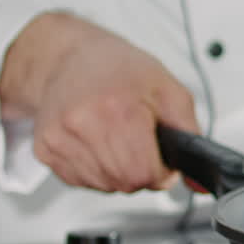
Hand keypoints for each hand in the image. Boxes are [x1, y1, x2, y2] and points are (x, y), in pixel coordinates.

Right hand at [0, 12, 200, 192]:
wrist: (67, 57)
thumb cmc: (118, 69)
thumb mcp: (168, 90)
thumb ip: (190, 134)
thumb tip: (199, 181)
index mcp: (118, 110)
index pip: (145, 174)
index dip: (160, 171)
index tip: (160, 157)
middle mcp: (84, 125)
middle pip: (125, 183)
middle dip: (141, 172)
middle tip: (140, 144)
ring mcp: (60, 139)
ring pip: (104, 186)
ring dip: (118, 172)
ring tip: (117, 138)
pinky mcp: (44, 150)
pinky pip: (81, 181)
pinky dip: (96, 170)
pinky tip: (96, 142)